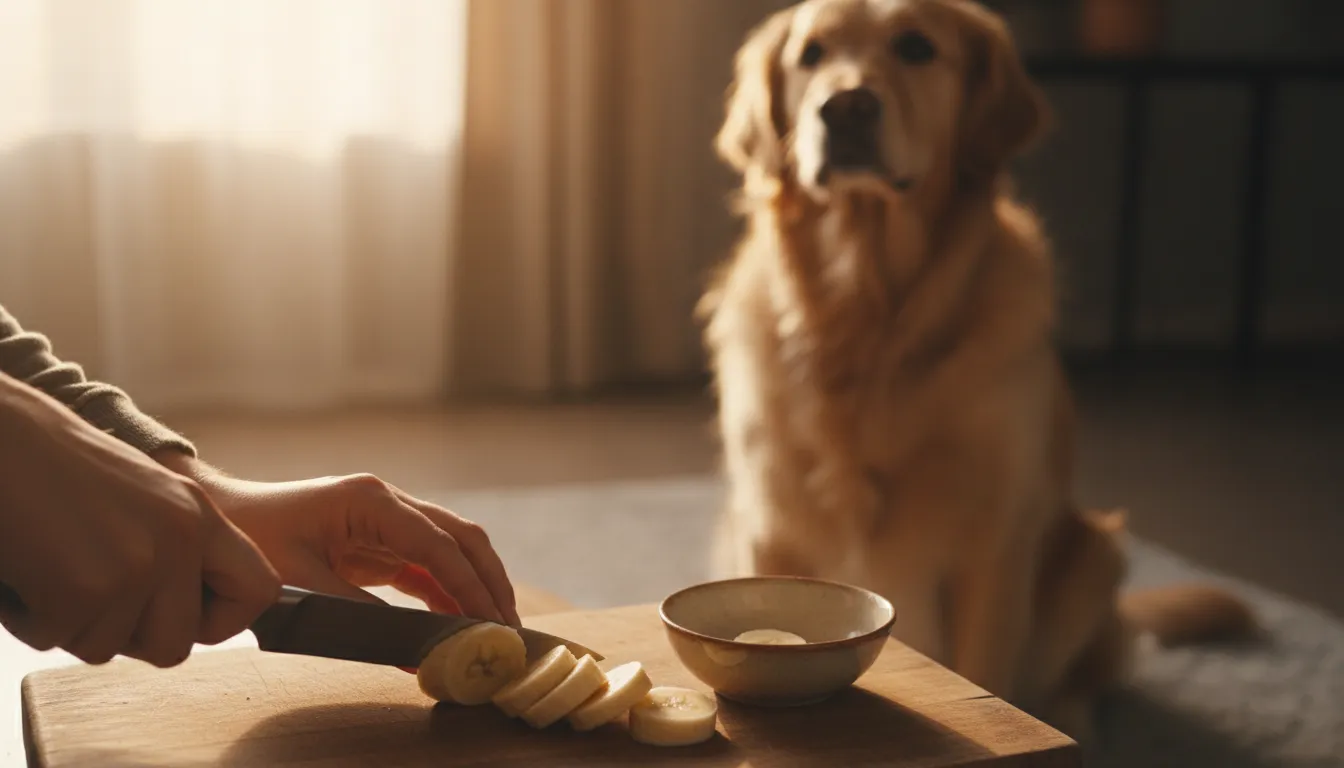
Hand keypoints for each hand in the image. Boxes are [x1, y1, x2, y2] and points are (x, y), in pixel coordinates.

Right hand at [0, 375, 280, 665]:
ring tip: (49, 565)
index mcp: (201, 516)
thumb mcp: (145, 496)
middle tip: (88, 594)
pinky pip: (57, 640)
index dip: (218, 621)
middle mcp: (181, 539)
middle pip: (175, 647)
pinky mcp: (88, 588)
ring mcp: (139, 565)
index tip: (178, 615)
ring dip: (68, 622)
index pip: (259, 590)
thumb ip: (177, 547)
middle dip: (125, 636)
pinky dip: (29, 618)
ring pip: (107, 648)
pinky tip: (23, 570)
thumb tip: (192, 616)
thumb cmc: (56, 468)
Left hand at [158, 458, 519, 626]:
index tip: (491, 620)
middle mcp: (388, 503)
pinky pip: (426, 567)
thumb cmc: (252, 541)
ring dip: (474, 587)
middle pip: (460, 538)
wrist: (221, 519)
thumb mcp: (301, 581)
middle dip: (489, 581)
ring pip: (451, 550)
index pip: (437, 544)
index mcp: (371, 501)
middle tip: (509, 627)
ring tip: (494, 629)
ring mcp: (387, 520)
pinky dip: (447, 594)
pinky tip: (459, 624)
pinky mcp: (379, 542)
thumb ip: (357, 612)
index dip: (469, 584)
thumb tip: (410, 651)